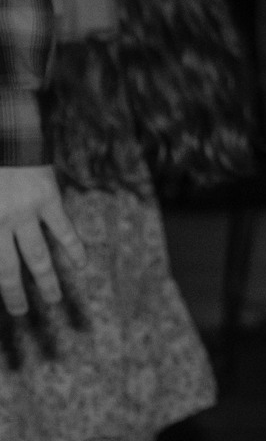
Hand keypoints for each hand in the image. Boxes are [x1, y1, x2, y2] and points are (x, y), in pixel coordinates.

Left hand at [0, 164, 79, 328]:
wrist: (2, 128)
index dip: (1, 284)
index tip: (9, 302)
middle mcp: (1, 221)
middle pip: (8, 268)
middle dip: (15, 293)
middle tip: (21, 311)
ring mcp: (24, 212)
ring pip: (39, 256)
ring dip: (47, 281)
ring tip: (55, 299)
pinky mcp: (47, 199)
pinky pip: (64, 230)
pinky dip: (74, 249)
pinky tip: (82, 265)